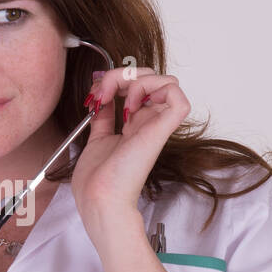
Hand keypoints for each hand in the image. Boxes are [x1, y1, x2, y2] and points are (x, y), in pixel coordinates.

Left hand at [70, 65, 189, 238]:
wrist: (100, 198)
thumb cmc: (97, 181)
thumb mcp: (96, 138)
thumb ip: (102, 118)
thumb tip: (101, 100)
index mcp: (135, 126)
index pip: (137, 87)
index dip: (115, 80)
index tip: (94, 95)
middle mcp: (148, 123)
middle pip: (152, 77)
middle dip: (122, 73)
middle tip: (102, 93)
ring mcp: (156, 125)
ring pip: (167, 80)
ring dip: (136, 79)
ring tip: (119, 99)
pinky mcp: (161, 129)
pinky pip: (177, 94)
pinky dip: (153, 87)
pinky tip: (131, 104)